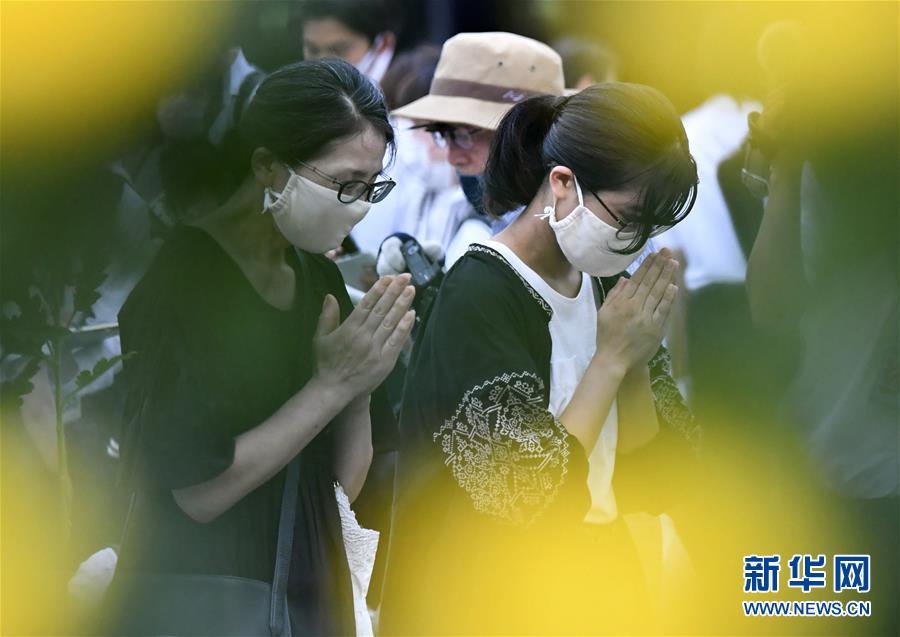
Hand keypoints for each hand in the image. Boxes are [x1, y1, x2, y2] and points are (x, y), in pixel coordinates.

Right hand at [312, 274, 415, 397]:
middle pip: (382, 309)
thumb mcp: (320, 338)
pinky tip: (411, 314)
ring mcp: (375, 348)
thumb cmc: (325, 363)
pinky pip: (396, 341)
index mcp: (348, 328)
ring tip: (411, 290)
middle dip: (394, 291)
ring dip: (402, 304)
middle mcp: (363, 336)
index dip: (378, 289)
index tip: (388, 277)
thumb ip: (327, 316)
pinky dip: (404, 327)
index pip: (366, 304)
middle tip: (405, 277)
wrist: (333, 390)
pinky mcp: (385, 361)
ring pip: (391, 322)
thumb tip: (329, 296)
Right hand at [594, 250, 677, 371]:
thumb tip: (625, 279)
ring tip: (674, 263)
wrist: (614, 360)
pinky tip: (674, 286)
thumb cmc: (607, 336)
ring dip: (666, 277)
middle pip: (649, 283)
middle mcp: (634, 308)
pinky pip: (663, 310)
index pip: (637, 280)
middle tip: (668, 252)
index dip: (647, 265)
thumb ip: (614, 295)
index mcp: (621, 303)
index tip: (654, 254)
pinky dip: (669, 298)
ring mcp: (646, 318)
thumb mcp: (604, 313)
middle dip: (659, 266)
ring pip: (658, 294)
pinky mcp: (655, 329)